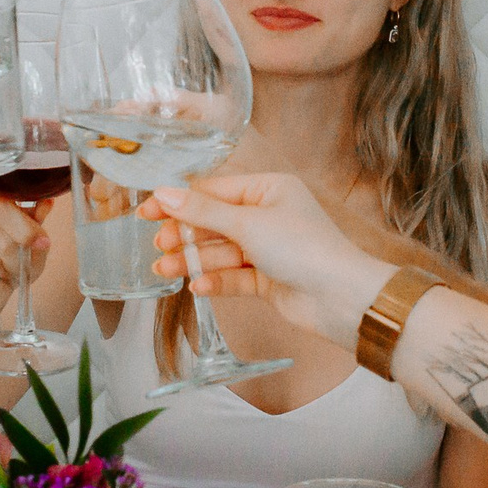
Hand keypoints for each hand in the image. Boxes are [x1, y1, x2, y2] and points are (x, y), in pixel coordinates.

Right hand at [0, 195, 51, 319]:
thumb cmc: (8, 263)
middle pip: (2, 240)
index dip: (26, 231)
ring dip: (2, 274)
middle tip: (15, 266)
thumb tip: (46, 203)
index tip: (38, 244)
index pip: (6, 207)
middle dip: (16, 259)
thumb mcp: (31, 245)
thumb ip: (37, 225)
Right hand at [139, 172, 394, 348]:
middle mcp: (269, 215)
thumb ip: (203, 211)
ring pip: (221, 252)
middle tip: (157, 246)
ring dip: (193, 261)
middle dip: (185, 235)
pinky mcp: (269, 279)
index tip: (147, 211)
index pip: (214, 191)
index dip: (179, 201)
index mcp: (269, 189)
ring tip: (164, 271)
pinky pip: (234, 276)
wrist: (340, 298)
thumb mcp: (247, 223)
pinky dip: (216, 280)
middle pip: (215, 222)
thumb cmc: (303, 249)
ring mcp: (269, 248)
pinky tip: (198, 287)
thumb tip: (163, 193)